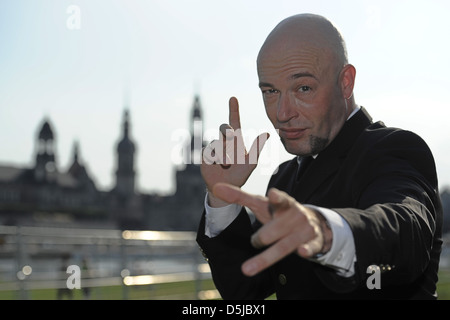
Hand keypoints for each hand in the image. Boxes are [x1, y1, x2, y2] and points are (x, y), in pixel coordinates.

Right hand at [201, 97, 268, 206]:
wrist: (226, 188)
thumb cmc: (240, 174)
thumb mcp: (251, 162)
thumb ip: (257, 148)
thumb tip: (268, 133)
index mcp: (236, 140)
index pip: (234, 121)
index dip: (234, 109)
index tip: (233, 98)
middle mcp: (224, 141)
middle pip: (224, 128)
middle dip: (227, 131)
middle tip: (231, 137)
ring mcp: (214, 147)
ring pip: (218, 142)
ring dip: (224, 154)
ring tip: (227, 165)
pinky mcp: (206, 155)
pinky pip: (209, 151)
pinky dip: (216, 159)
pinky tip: (218, 166)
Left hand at [212, 183, 332, 276]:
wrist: (313, 223)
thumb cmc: (280, 213)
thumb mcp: (262, 204)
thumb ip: (240, 197)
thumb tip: (216, 187)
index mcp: (283, 203)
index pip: (280, 199)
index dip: (276, 198)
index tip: (273, 195)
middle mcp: (295, 215)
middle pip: (275, 230)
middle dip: (261, 238)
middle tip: (254, 241)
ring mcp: (305, 229)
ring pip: (285, 245)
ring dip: (267, 256)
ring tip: (247, 269)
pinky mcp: (312, 242)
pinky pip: (310, 248)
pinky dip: (306, 250)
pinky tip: (301, 252)